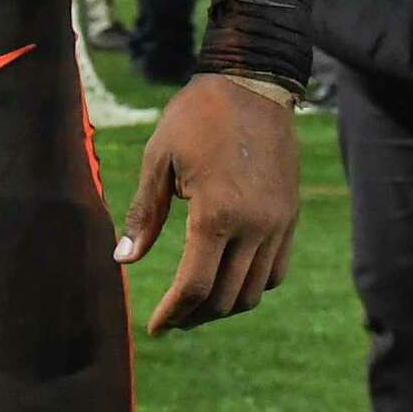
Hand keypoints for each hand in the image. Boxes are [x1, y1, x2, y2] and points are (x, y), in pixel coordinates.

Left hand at [114, 74, 298, 334]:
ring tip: (195, 305)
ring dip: (222, 305)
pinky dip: (251, 286)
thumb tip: (123, 259)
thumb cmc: (196, 115)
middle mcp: (253, 227)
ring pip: (252, 291)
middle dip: (194, 315)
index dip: (172, 313)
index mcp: (216, 213)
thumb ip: (144, 212)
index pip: (194, 286)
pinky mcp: (289, 217)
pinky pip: (275, 271)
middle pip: (224, 297)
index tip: (154, 327)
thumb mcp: (159, 157)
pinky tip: (228, 279)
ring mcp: (277, 224)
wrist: (251, 84)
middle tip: (171, 319)